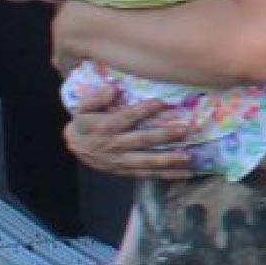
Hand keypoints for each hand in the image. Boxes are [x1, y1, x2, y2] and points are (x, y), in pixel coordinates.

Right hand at [65, 98, 197, 178]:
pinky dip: (168, 175)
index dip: (143, 110)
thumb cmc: (84, 122)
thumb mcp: (83, 106)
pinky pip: (150, 175)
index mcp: (106, 127)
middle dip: (164, 136)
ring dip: (169, 159)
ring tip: (189, 157)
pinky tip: (186, 173)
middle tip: (184, 130)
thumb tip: (113, 89)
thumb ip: (96, 97)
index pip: (127, 117)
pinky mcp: (128, 171)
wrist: (76, 147)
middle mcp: (116, 145)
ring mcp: (123, 161)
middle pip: (142, 140)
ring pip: (148, 161)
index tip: (161, 102)